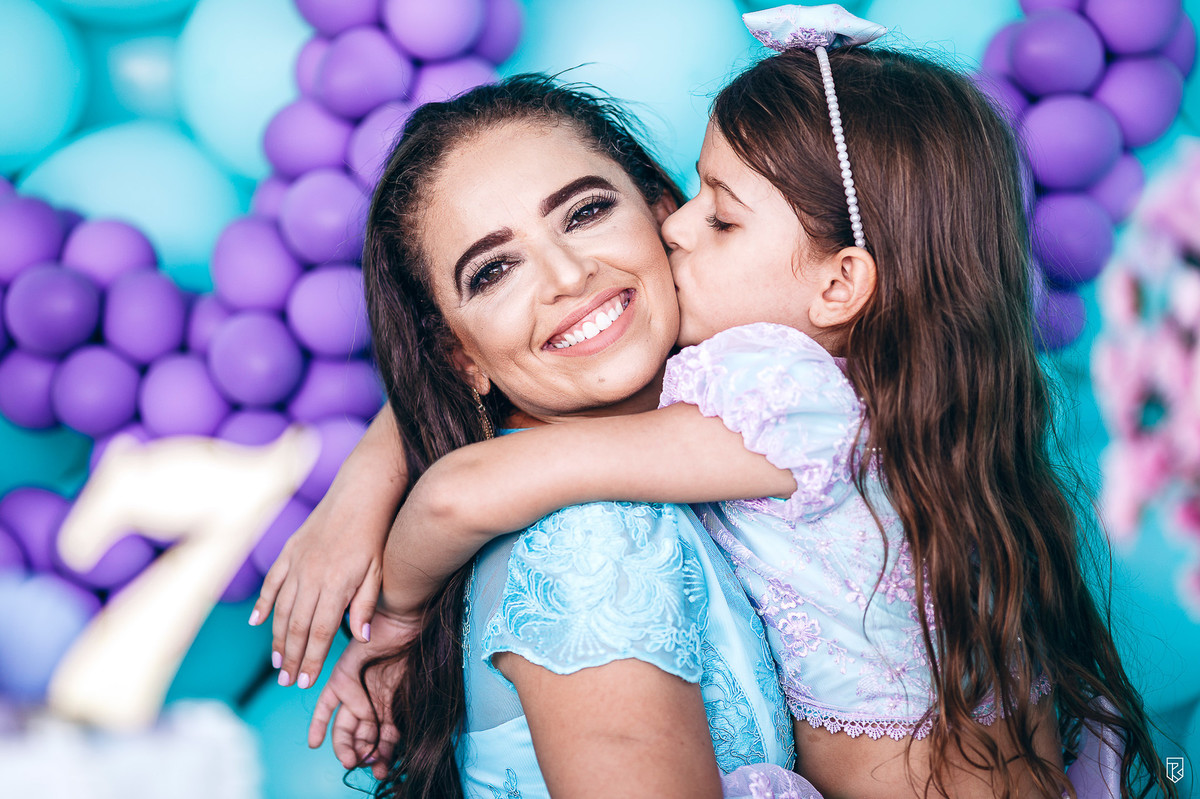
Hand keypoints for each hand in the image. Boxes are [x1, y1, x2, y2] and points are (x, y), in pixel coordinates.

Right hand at [250, 497, 384, 687]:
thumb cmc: (374, 536)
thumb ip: (365, 606)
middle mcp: (312, 578)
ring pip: (281, 610)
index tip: (306, 682)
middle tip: (287, 682)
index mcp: (336, 586)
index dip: (312, 659)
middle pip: (297, 627)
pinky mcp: (289, 552)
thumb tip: (361, 638)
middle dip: (292, 658)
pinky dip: (262, 604)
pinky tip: (256, 623)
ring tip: (277, 662)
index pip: (321, 633)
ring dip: (277, 639)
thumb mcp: (378, 572)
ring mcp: (297, 564)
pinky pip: (272, 583)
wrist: (360, 495)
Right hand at [308, 612, 420, 779]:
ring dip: (369, 754)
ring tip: (375, 768)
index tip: (313, 744)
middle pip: (348, 730)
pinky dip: (386, 748)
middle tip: (353, 762)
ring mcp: (378, 701)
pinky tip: (385, 761)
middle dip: (349, 749)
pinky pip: (389, 732)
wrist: (408, 621)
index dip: (318, 726)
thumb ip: (351, 693)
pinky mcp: (397, 705)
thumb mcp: (354, 663)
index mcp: (342, 682)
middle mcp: (359, 696)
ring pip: (369, 736)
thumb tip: (362, 720)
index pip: (325, 709)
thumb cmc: (379, 632)